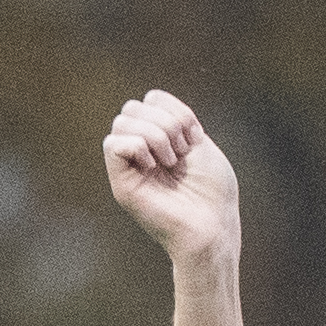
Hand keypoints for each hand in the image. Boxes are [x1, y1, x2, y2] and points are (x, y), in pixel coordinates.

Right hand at [104, 89, 241, 268]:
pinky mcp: (121, 183)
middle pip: (132, 107)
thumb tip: (150, 101)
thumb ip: (176, 118)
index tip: (193, 139)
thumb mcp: (200, 143)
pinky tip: (154, 167)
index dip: (174, 110)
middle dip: (165, 122)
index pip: (151, 99)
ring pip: (122, 121)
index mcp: (161, 140)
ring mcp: (129, 167)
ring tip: (171, 162)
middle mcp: (142, 151)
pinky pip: (112, 144)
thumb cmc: (213, 192)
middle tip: (181, 153)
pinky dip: (137, 147)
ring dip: (155, 135)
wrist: (213, 227)